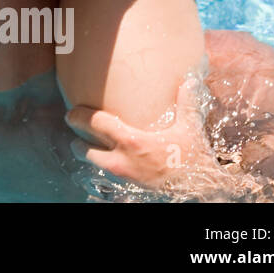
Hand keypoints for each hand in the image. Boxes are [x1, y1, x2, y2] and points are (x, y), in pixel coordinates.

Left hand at [66, 75, 246, 196]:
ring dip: (88, 153)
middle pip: (84, 149)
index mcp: (132, 141)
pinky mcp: (127, 188)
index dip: (80, 116)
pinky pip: (105, 175)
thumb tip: (189, 80)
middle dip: (77, 139)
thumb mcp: (190, 130)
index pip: (95, 124)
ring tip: (86, 144)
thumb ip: (186, 104)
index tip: (72, 111)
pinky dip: (101, 165)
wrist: (201, 191)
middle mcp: (121, 161)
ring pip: (93, 165)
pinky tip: (106, 157)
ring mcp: (123, 177)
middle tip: (75, 129)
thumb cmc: (193, 159)